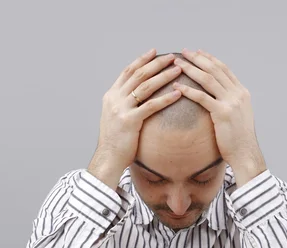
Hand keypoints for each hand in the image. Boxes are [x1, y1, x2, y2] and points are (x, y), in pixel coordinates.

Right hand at [88, 49, 181, 189]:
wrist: (108, 158)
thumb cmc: (115, 141)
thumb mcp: (116, 117)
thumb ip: (125, 104)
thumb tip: (138, 97)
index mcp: (111, 96)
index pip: (128, 71)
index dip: (142, 60)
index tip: (155, 51)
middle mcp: (115, 99)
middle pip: (138, 75)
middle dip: (156, 64)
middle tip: (172, 57)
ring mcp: (121, 109)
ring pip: (146, 86)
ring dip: (164, 76)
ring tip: (178, 70)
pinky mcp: (130, 121)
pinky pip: (151, 106)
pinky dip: (166, 98)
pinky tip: (178, 93)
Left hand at [172, 49, 266, 186]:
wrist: (245, 154)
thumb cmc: (238, 139)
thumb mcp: (238, 116)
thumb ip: (230, 103)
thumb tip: (219, 98)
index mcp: (242, 92)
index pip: (224, 69)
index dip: (210, 59)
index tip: (198, 52)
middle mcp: (238, 94)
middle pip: (215, 70)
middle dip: (198, 59)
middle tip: (184, 52)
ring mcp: (231, 102)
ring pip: (208, 79)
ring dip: (191, 69)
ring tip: (177, 63)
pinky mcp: (222, 113)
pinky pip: (202, 97)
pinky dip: (188, 90)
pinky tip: (177, 86)